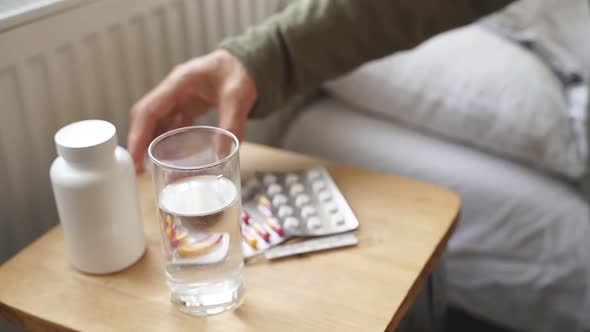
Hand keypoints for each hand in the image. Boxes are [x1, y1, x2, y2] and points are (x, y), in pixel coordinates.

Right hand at [127, 49, 256, 171]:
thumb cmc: (240, 72)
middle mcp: (174, 90)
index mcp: (179, 83)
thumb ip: (232, 123)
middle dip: (140, 142)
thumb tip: (222, 154)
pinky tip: (168, 156)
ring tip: (149, 167)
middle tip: (138, 168)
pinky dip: (168, 139)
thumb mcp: (238, 97)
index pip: (149, 109)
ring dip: (152, 142)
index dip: (139, 134)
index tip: (134, 156)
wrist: (246, 63)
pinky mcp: (188, 105)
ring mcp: (179, 98)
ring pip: (158, 121)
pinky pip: (172, 124)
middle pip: (147, 117)